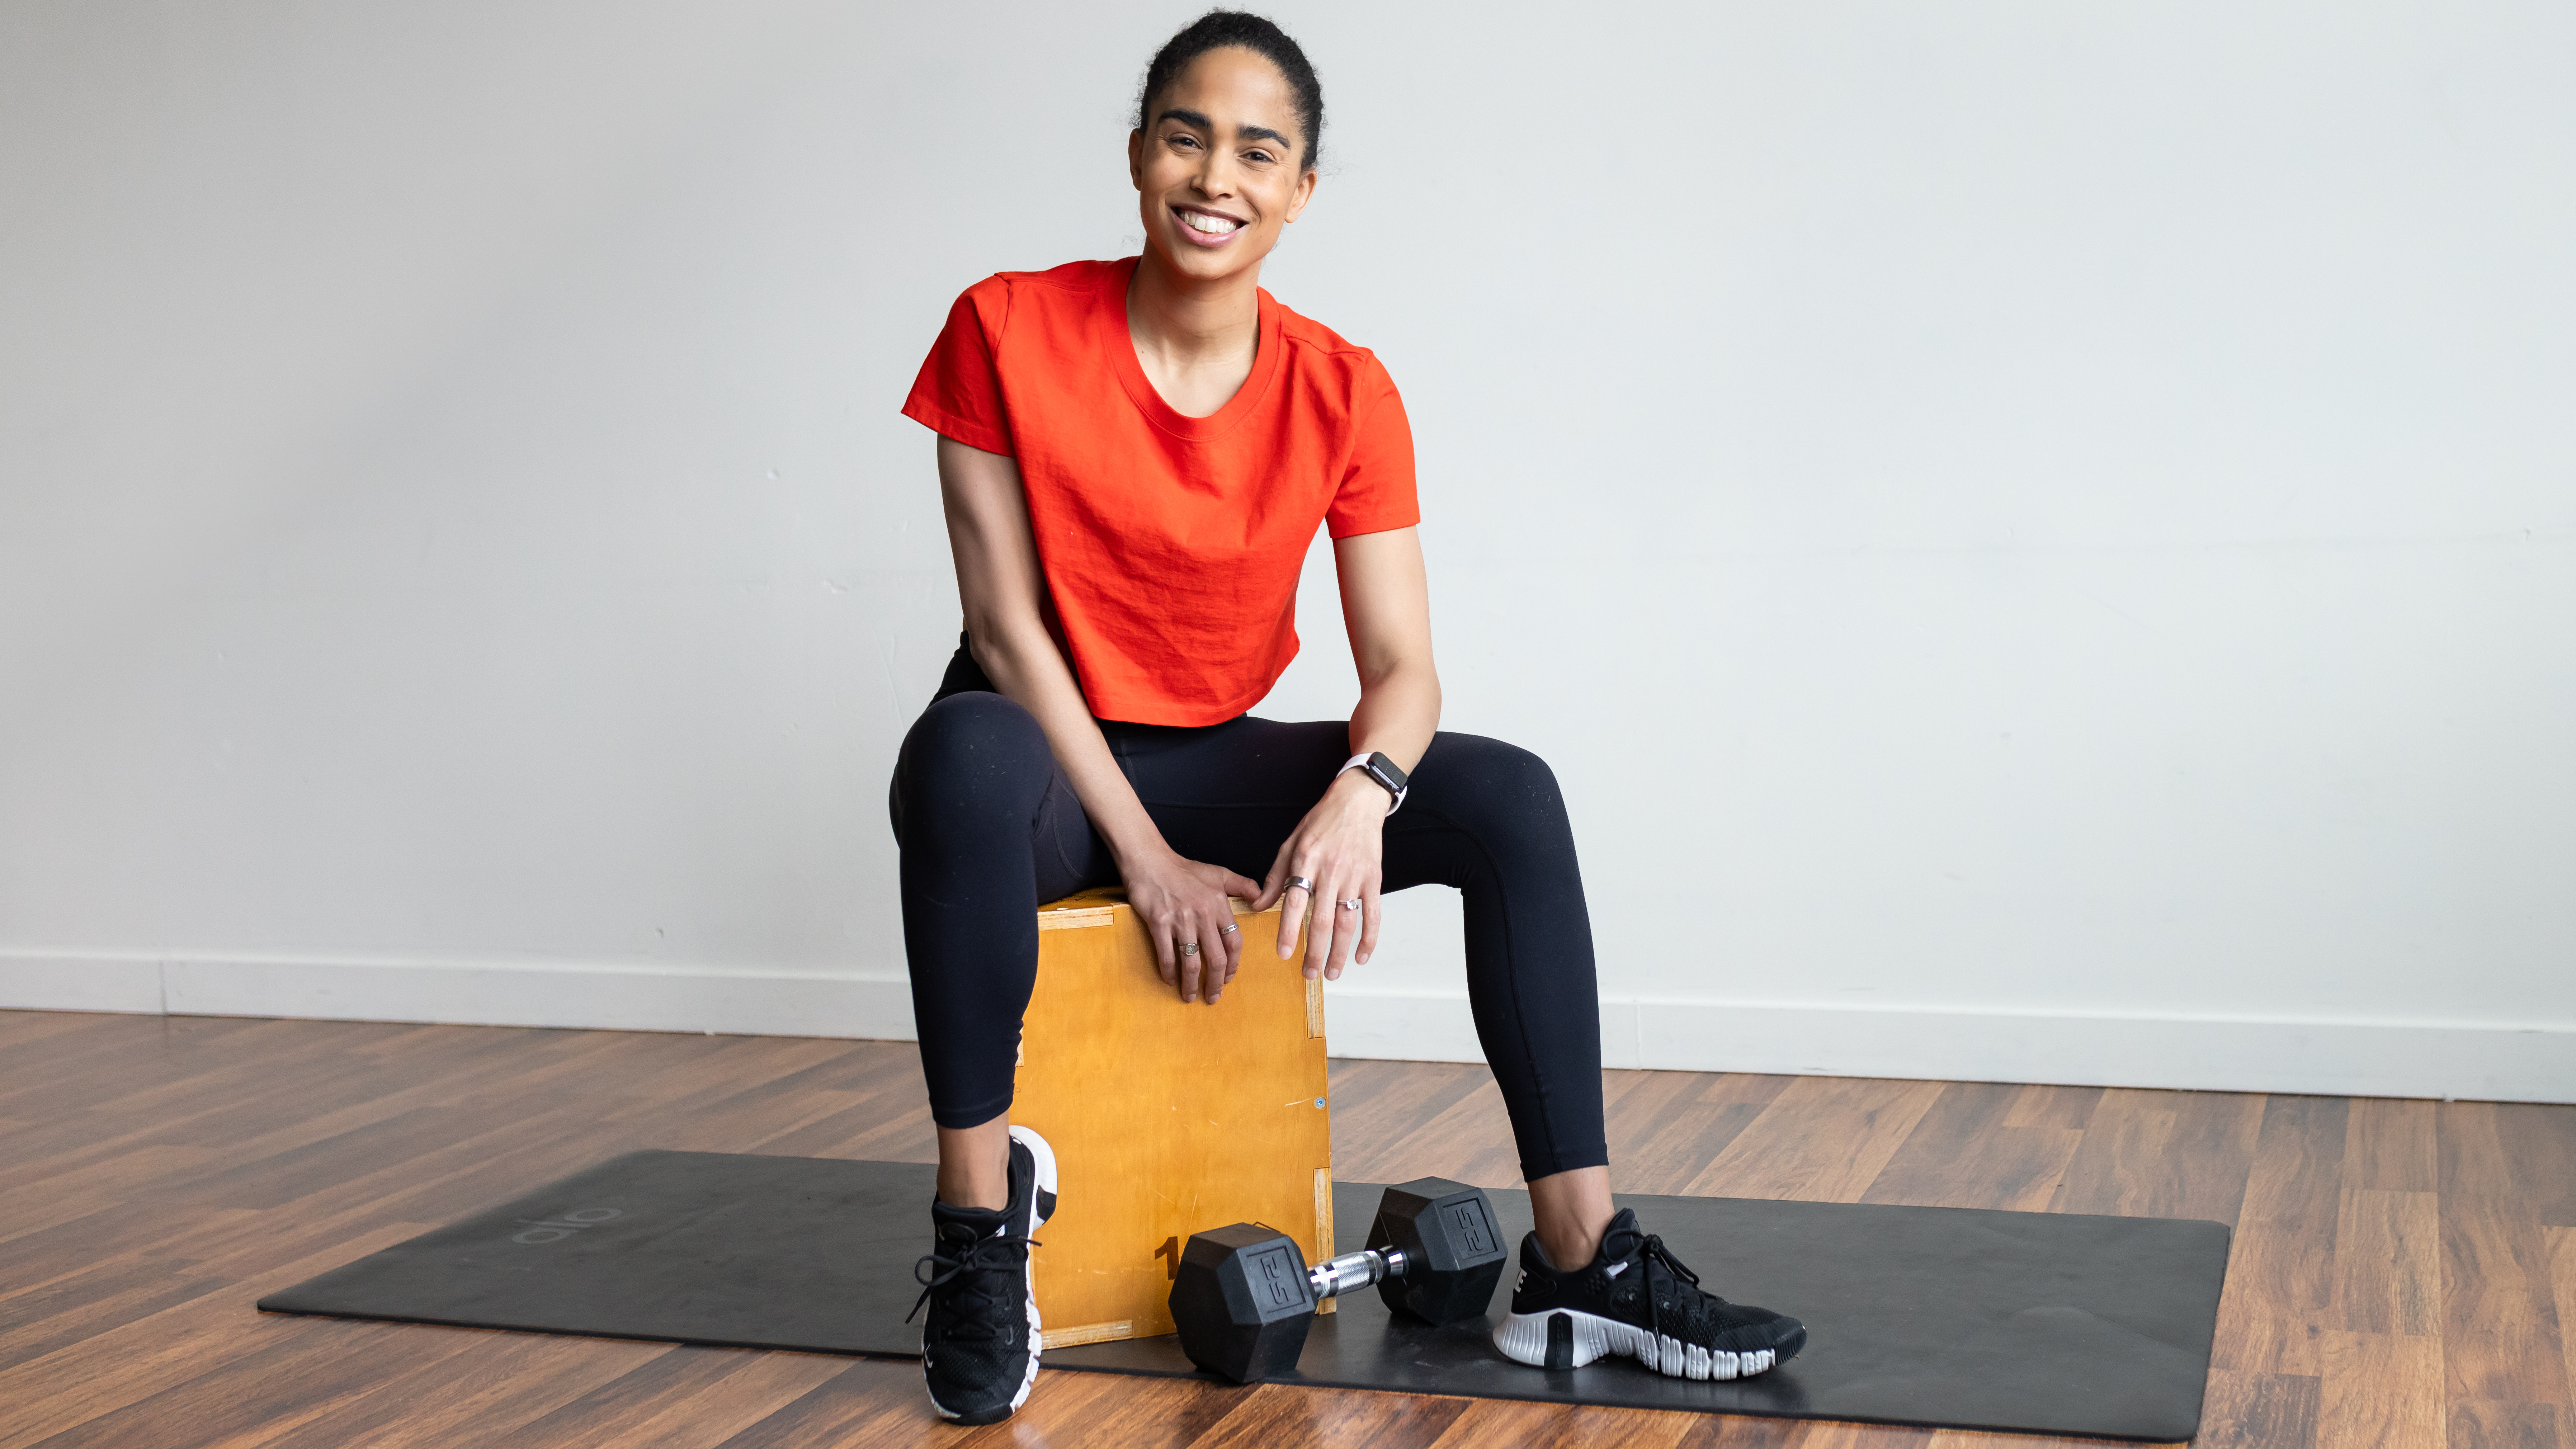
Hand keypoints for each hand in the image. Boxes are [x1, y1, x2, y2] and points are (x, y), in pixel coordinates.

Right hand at [1120, 849, 1262, 1003]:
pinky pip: (1166, 955)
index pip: (1233, 942)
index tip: (1229, 978)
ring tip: (1190, 996)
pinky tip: (1170, 981)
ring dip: (1192, 984)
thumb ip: (1242, 885)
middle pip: (1215, 958)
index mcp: (1219, 905)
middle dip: (1215, 983)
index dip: (1233, 965)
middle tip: (1213, 998)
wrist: (1150, 861)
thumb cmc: (1184, 869)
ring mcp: (1180, 921)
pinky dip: (1169, 972)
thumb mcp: (1218, 873)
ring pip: (1191, 962)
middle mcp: (1202, 915)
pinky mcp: (1159, 924)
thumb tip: (1261, 897)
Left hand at [1252, 771, 1389, 981]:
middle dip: (1315, 952)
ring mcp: (1354, 876)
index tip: (1284, 954)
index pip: (1295, 902)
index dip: (1289, 930)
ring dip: (1340, 952)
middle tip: (1309, 974)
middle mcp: (1331, 870)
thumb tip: (1257, 906)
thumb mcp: (1290, 844)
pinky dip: (1369, 938)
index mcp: (1306, 861)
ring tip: (1332, 973)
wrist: (1357, 801)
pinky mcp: (1374, 878)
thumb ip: (1274, 877)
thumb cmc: (1320, 822)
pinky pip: (1373, 914)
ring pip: (1348, 922)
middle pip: (1323, 920)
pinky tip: (1361, 957)